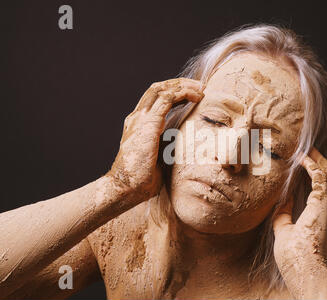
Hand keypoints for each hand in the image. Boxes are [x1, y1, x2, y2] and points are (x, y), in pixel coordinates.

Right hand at [107, 78, 203, 201]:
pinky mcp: (148, 123)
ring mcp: (140, 119)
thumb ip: (167, 145)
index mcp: (138, 124)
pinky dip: (183, 94)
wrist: (125, 188)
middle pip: (157, 89)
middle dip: (179, 84)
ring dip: (183, 86)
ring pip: (162, 89)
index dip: (173, 91)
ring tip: (200, 88)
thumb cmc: (142, 179)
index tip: (192, 94)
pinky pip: (167, 99)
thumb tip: (184, 144)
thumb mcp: (158, 156)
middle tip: (199, 86)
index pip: (154, 98)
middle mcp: (137, 117)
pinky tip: (197, 97)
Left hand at [273, 148, 326, 271]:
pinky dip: (312, 166)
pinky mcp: (323, 204)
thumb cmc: (296, 258)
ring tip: (309, 151)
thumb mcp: (286, 232)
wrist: (303, 268)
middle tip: (311, 153)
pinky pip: (320, 178)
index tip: (308, 168)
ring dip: (319, 162)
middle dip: (323, 165)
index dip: (319, 179)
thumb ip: (284, 216)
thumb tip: (281, 201)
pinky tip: (303, 159)